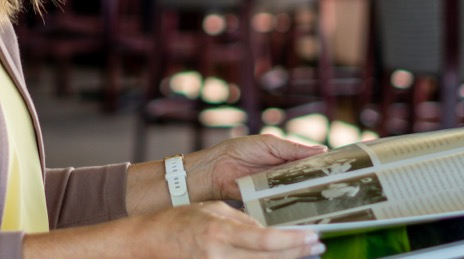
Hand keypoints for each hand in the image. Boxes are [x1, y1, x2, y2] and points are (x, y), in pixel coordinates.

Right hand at [24, 201, 325, 258]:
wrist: (146, 241)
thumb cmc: (180, 220)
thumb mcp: (212, 210)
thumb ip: (241, 220)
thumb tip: (272, 228)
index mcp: (219, 232)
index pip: (266, 240)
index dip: (294, 241)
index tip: (313, 236)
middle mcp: (218, 255)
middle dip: (297, 255)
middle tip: (317, 247)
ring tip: (304, 256)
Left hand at [187, 135, 326, 201]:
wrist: (216, 168)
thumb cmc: (241, 150)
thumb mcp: (270, 144)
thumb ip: (294, 149)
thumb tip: (323, 150)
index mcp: (286, 157)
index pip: (310, 162)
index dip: (323, 165)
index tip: (341, 168)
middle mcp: (284, 174)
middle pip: (306, 178)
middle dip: (319, 180)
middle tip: (338, 183)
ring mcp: (276, 188)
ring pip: (297, 191)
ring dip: (307, 192)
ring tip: (325, 194)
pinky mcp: (268, 201)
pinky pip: (283, 203)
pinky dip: (292, 203)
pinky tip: (303, 204)